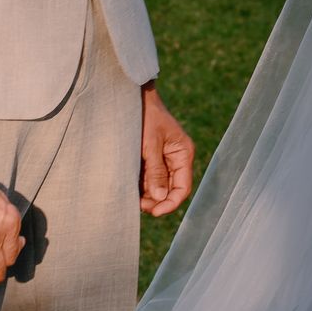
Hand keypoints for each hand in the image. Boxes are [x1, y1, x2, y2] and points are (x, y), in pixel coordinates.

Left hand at [139, 84, 194, 217]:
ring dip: (146, 194)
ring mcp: (162, 159)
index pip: (182, 187)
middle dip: (156, 200)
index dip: (170, 203)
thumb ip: (156, 171)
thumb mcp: (150, 144)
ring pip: (158, 186)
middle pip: (170, 189)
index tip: (154, 212)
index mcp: (183, 153)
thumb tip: (161, 198)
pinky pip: (147, 178)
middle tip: (137, 205)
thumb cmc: (145, 117)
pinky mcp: (149, 158)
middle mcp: (175, 158)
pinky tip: (128, 187)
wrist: (131, 97)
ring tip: (130, 197)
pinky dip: (140, 185)